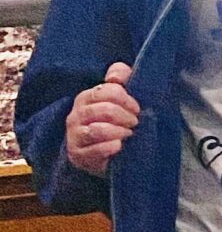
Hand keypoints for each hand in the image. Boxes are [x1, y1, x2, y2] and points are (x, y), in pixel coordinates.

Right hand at [66, 62, 139, 177]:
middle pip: (105, 110)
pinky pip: (96, 150)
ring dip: (119, 131)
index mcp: (85, 98)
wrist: (100, 152)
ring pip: (99, 130)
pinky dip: (111, 147)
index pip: (108, 91)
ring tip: (128, 133)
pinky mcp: (76, 155)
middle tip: (134, 122)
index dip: (127, 99)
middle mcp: (75, 115)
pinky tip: (119, 145)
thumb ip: (119, 76)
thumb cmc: (111, 119)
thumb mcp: (117, 95)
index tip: (136, 109)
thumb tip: (114, 76)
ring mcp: (74, 136)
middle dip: (125, 116)